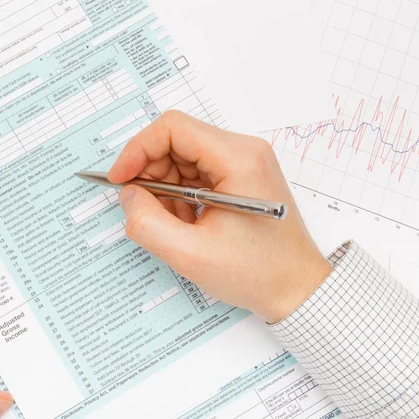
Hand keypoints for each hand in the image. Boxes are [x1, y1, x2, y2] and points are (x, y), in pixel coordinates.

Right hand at [109, 111, 331, 323]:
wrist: (297, 290)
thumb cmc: (256, 273)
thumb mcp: (191, 255)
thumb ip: (148, 223)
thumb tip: (128, 195)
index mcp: (238, 158)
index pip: (173, 128)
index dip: (138, 149)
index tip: (120, 180)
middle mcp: (243, 150)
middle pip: (176, 141)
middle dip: (151, 174)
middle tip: (145, 209)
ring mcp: (243, 161)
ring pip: (182, 157)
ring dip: (165, 188)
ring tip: (175, 224)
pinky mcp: (239, 174)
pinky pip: (195, 172)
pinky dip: (180, 195)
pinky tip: (188, 223)